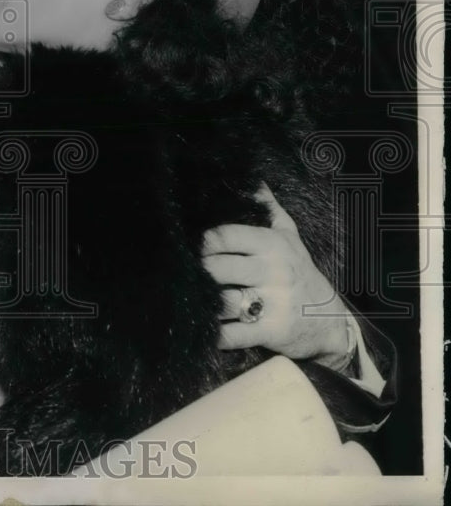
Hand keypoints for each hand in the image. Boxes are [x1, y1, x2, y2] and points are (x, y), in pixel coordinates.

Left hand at [202, 183, 350, 365]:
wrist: (332, 321)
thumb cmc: (300, 272)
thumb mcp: (289, 237)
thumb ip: (268, 208)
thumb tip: (251, 179)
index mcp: (272, 245)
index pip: (226, 235)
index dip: (202, 241)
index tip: (187, 245)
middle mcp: (273, 271)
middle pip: (218, 268)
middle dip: (197, 272)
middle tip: (181, 274)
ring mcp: (274, 303)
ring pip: (223, 301)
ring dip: (203, 302)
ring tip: (189, 299)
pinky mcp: (271, 332)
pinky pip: (233, 334)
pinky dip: (215, 335)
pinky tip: (205, 330)